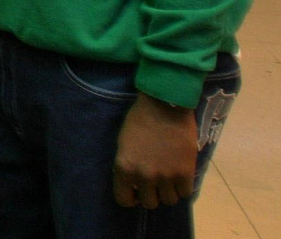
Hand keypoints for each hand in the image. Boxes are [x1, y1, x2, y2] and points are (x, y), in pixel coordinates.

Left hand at [113, 94, 197, 208]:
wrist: (165, 106)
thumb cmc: (140, 120)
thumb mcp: (123, 144)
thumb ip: (127, 166)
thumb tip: (134, 183)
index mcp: (124, 168)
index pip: (123, 200)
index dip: (131, 198)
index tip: (136, 191)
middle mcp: (143, 176)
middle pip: (150, 203)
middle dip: (152, 194)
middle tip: (155, 183)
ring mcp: (165, 176)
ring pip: (169, 200)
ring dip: (169, 191)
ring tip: (169, 178)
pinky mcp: (185, 173)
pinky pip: (185, 193)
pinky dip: (183, 187)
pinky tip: (181, 176)